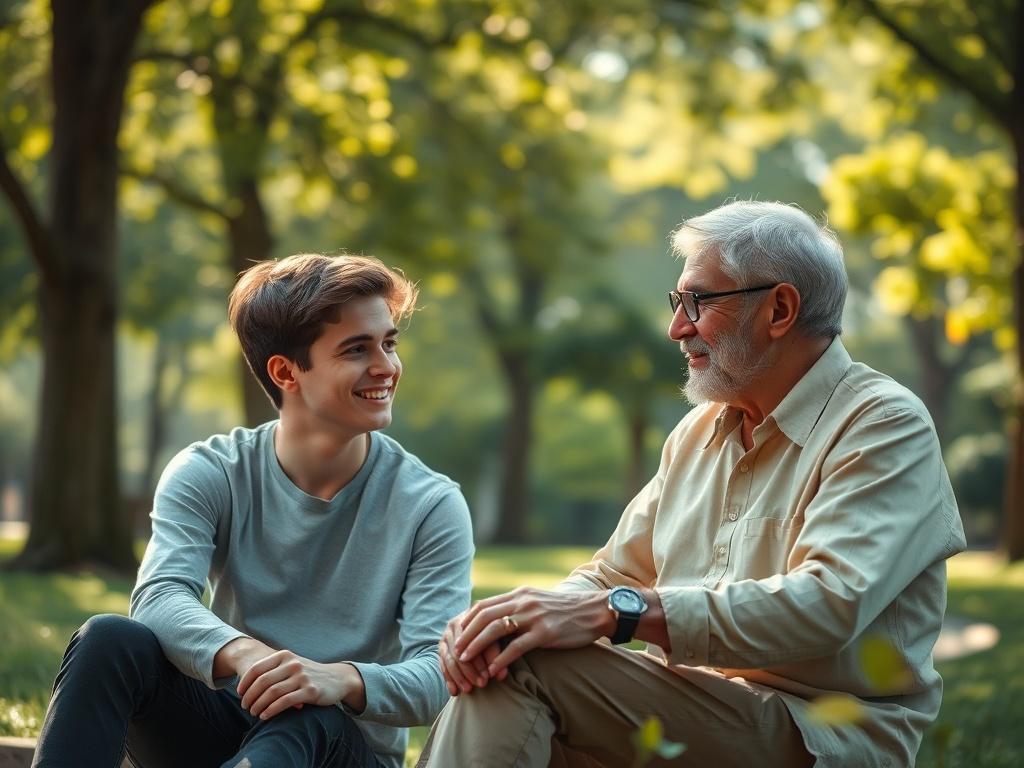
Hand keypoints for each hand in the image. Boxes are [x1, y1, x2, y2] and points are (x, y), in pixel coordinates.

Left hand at [236, 650, 361, 719]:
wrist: (337, 679)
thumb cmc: (308, 674)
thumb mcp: (292, 665)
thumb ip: (273, 670)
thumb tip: (247, 685)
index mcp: (285, 656)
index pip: (257, 669)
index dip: (244, 683)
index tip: (240, 694)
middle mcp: (293, 664)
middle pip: (262, 682)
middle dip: (250, 697)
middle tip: (246, 707)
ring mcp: (302, 677)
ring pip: (272, 693)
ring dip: (258, 705)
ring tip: (254, 713)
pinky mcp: (310, 691)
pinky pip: (284, 702)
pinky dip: (271, 710)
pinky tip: (265, 716)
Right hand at [438, 610, 501, 694]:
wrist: (481, 627)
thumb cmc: (494, 632)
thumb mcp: (497, 640)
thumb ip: (497, 655)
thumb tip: (500, 675)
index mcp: (468, 619)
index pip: (471, 642)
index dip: (479, 662)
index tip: (488, 678)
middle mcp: (453, 624)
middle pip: (458, 652)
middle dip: (469, 671)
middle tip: (481, 685)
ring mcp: (445, 636)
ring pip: (449, 659)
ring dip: (459, 677)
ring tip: (468, 690)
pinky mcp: (441, 647)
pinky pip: (442, 665)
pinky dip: (449, 679)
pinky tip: (455, 692)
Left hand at [454, 587, 613, 679]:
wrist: (596, 611)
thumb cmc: (566, 611)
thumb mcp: (538, 603)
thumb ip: (519, 608)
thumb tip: (498, 620)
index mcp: (520, 594)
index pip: (484, 605)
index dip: (467, 621)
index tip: (457, 636)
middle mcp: (524, 602)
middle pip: (485, 616)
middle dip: (466, 634)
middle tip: (455, 651)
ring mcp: (534, 616)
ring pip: (496, 629)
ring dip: (477, 646)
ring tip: (466, 660)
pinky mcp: (545, 633)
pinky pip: (517, 647)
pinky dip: (501, 659)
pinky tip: (493, 671)